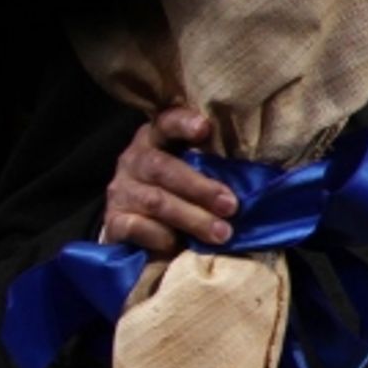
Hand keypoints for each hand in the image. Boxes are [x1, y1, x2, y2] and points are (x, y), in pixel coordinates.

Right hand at [102, 105, 237, 255]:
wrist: (138, 229)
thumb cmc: (181, 193)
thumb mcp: (194, 172)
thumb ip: (211, 167)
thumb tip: (253, 179)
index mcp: (156, 138)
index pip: (166, 122)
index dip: (183, 124)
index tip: (205, 129)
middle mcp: (134, 160)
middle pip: (163, 168)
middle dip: (200, 188)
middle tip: (231, 206)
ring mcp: (121, 191)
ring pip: (156, 201)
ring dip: (193, 218)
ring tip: (221, 233)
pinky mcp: (114, 221)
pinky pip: (138, 227)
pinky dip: (162, 237)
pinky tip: (179, 244)